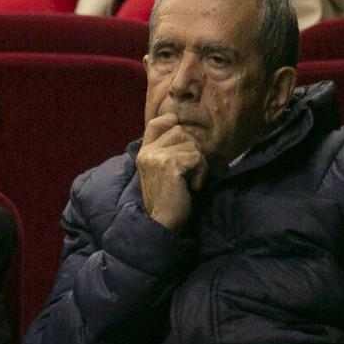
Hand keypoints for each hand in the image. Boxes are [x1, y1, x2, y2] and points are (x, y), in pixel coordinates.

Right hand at [136, 112, 207, 230]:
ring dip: (199, 163)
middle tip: (190, 170)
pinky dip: (201, 173)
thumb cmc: (167, 198)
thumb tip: (184, 134)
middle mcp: (147, 152)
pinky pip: (196, 157)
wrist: (161, 222)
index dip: (171, 121)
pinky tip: (193, 186)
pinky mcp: (170, 165)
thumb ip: (166, 153)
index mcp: (143, 153)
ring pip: (191, 145)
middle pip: (181, 131)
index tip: (182, 132)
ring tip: (191, 180)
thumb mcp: (161, 172)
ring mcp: (156, 158)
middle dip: (193, 150)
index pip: (156, 123)